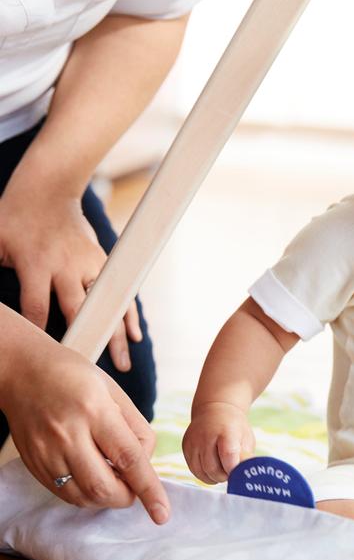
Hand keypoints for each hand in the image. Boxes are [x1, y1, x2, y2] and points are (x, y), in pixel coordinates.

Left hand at [0, 174, 140, 371]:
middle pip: (77, 310)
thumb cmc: (13, 218)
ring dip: (114, 335)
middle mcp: (65, 266)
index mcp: (35, 263)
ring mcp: (88, 264)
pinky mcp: (103, 262)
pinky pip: (118, 293)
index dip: (39, 334)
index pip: (36, 307)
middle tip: (88, 371)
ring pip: (104, 305)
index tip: (45, 358)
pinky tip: (134, 337)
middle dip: (84, 340)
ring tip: (121, 365)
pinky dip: (128, 314)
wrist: (48, 189)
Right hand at [3, 331, 169, 522]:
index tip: (162, 513)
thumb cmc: (74, 376)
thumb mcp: (113, 391)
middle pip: (104, 488)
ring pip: (83, 497)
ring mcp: (46, 452)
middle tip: (133, 485)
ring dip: (106, 499)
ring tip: (113, 478)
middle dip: (127, 497)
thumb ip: (136, 428)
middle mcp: (67, 434)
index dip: (148, 489)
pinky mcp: (34, 463)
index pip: (128, 458)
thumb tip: (146, 463)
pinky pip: (64, 494)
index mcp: (93, 410)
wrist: (21, 371)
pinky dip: (85, 494)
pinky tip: (92, 476)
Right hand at [183, 402, 254, 483]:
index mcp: (226, 431)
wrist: (214, 410)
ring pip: (201, 471)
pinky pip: (193, 469)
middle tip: (230, 474)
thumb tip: (245, 475)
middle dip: (223, 476)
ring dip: (213, 478)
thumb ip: (245, 457)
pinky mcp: (185, 447)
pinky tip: (212, 470)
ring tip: (221, 472)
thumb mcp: (246, 438)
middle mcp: (206, 435)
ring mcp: (193, 441)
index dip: (233, 469)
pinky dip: (203, 474)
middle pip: (212, 468)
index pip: (228, 456)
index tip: (237, 472)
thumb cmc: (234, 427)